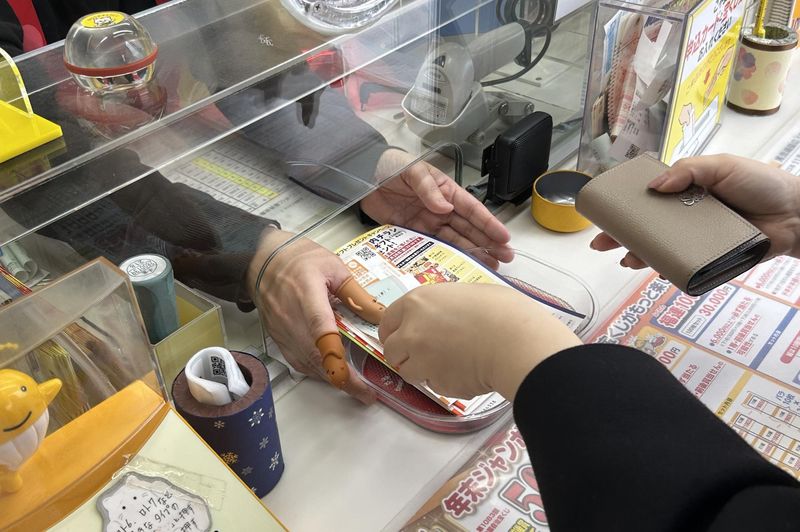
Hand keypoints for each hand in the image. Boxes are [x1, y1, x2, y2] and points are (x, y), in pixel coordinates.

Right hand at [247, 229, 374, 403]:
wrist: (261, 259)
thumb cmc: (299, 259)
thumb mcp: (334, 268)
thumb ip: (357, 294)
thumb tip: (378, 316)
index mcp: (309, 297)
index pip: (321, 331)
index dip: (336, 356)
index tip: (354, 375)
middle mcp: (293, 320)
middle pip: (318, 358)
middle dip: (344, 379)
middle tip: (368, 393)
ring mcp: (284, 332)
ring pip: (308, 365)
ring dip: (332, 379)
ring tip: (356, 388)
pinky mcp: (279, 340)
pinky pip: (299, 363)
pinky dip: (317, 372)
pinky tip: (332, 374)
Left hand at [361, 149, 513, 267]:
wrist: (363, 177)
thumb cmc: (391, 166)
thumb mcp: (413, 171)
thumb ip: (428, 189)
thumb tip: (445, 208)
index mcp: (446, 191)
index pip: (472, 209)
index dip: (488, 224)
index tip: (503, 237)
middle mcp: (441, 208)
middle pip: (469, 229)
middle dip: (488, 242)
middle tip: (505, 257)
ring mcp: (428, 222)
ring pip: (455, 240)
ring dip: (473, 252)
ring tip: (490, 265)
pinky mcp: (413, 232)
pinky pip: (433, 246)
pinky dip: (446, 256)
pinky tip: (458, 266)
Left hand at [378, 283, 580, 399]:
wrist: (516, 342)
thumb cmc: (501, 311)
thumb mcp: (468, 293)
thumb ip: (444, 306)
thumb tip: (444, 314)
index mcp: (417, 302)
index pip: (388, 320)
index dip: (394, 331)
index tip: (401, 337)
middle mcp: (411, 331)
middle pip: (391, 350)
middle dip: (404, 355)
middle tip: (423, 356)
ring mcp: (421, 360)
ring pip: (408, 372)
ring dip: (422, 371)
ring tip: (449, 364)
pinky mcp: (436, 383)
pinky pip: (434, 385)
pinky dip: (445, 382)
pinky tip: (466, 372)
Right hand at [591, 154, 799, 267]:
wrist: (797, 213)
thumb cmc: (763, 184)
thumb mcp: (722, 165)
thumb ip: (689, 171)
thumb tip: (656, 185)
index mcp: (688, 192)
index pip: (650, 200)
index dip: (626, 206)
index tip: (606, 212)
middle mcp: (688, 218)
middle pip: (648, 228)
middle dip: (622, 236)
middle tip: (601, 241)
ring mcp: (697, 240)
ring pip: (661, 249)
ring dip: (640, 255)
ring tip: (626, 258)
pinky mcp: (710, 260)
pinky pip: (684, 266)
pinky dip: (667, 269)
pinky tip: (655, 268)